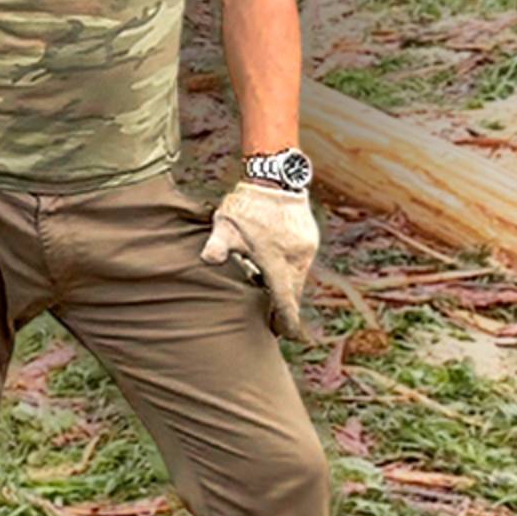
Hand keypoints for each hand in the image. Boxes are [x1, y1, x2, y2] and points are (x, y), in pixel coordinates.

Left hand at [199, 180, 319, 339]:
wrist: (275, 178)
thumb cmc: (247, 205)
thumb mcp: (225, 225)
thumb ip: (217, 246)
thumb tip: (207, 260)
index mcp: (277, 262)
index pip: (284, 300)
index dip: (286, 321)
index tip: (288, 336)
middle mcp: (296, 259)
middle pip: (292, 293)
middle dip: (285, 309)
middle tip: (276, 324)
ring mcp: (306, 249)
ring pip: (298, 278)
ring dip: (286, 289)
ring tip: (272, 298)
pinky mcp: (309, 240)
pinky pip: (301, 263)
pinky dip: (290, 272)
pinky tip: (276, 272)